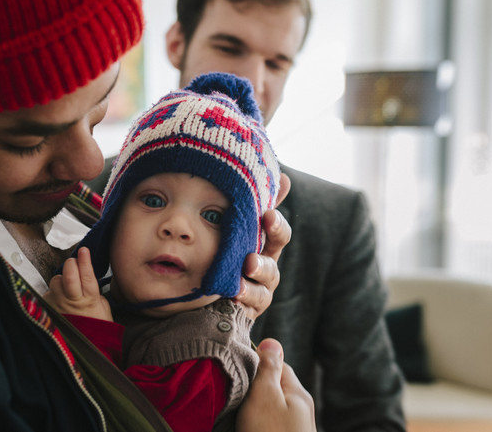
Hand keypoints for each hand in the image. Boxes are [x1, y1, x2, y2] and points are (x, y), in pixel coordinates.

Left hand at [43, 247, 112, 320]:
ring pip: (56, 281)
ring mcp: (59, 305)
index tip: (84, 250)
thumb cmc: (96, 327)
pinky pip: (48, 291)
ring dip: (61, 278)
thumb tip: (88, 277)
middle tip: (74, 261)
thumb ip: (95, 292)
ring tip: (67, 284)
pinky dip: (54, 291)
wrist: (85, 347)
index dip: (85, 261)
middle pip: (68, 275)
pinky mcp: (48, 308)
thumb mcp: (104, 308)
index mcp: (89, 300)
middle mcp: (72, 302)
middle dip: (71, 263)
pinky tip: (60, 296)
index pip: (86, 276)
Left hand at [235, 173, 291, 318]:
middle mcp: (265, 271)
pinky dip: (239, 309)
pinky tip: (229, 304)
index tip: (268, 215)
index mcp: (265, 246)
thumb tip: (284, 177)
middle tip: (249, 261)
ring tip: (236, 287)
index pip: (278, 235)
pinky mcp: (245, 314)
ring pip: (262, 294)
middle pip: (272, 268)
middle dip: (262, 265)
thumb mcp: (238, 226)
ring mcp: (257, 294)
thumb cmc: (226, 248)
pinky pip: (246, 313)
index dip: (276, 226)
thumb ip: (256, 202)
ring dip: (250, 290)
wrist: (207, 288)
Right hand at [236, 338, 315, 431]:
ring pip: (273, 405)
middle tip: (238, 395)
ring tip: (242, 413)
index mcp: (299, 393)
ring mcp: (297, 425)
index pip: (279, 364)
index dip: (257, 364)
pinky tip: (251, 425)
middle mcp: (302, 408)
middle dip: (256, 387)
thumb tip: (272, 342)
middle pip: (276, 386)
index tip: (238, 372)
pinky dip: (261, 420)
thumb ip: (268, 369)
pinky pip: (273, 420)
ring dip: (257, 406)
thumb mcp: (264, 395)